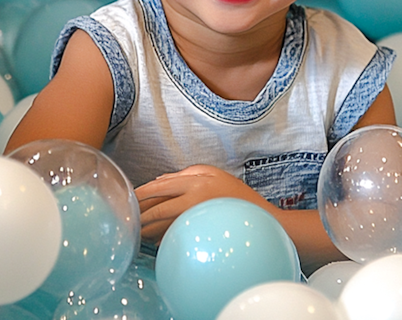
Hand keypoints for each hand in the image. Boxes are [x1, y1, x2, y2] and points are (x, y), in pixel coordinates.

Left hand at [135, 164, 272, 243]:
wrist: (261, 218)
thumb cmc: (236, 194)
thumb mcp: (214, 173)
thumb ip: (187, 173)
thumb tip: (160, 180)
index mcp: (196, 180)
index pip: (161, 186)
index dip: (142, 192)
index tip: (129, 197)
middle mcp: (195, 198)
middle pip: (159, 207)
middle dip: (140, 214)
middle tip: (127, 219)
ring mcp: (197, 217)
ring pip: (164, 225)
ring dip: (148, 228)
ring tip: (136, 231)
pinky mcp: (200, 232)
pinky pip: (175, 235)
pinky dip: (163, 237)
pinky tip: (155, 240)